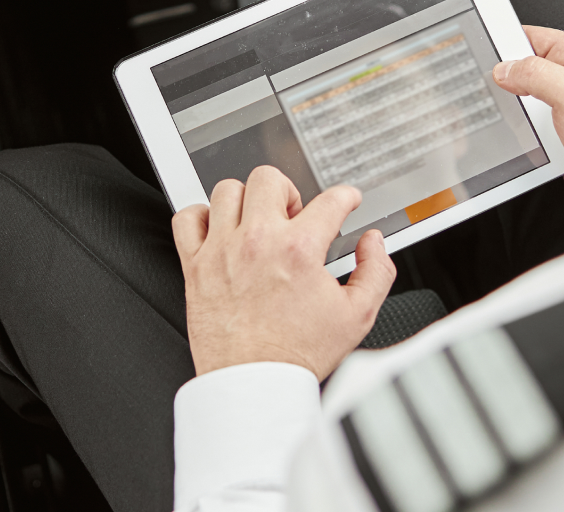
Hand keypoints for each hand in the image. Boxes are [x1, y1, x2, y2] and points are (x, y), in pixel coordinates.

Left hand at [172, 166, 396, 378]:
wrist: (255, 384)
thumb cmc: (298, 355)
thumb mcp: (358, 316)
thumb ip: (375, 272)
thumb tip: (373, 244)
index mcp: (299, 250)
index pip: (329, 200)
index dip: (344, 196)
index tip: (344, 201)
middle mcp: (258, 242)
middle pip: (269, 179)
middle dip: (288, 192)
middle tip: (293, 215)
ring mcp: (221, 251)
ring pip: (226, 191)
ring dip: (245, 201)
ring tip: (255, 221)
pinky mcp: (195, 266)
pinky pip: (187, 218)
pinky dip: (200, 217)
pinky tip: (218, 232)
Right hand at [492, 26, 563, 230]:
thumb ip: (535, 74)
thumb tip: (505, 69)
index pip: (530, 37)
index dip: (505, 42)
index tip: (482, 52)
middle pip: (521, 71)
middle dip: (504, 82)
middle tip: (490, 90)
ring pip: (521, 104)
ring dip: (513, 114)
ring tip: (510, 119)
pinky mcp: (559, 137)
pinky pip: (528, 131)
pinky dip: (521, 137)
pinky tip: (521, 141)